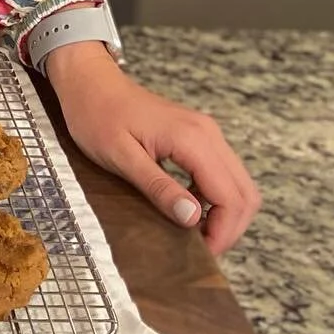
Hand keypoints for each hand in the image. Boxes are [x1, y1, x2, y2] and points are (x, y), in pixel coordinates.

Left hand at [45, 42, 260, 254]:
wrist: (88, 79)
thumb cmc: (96, 114)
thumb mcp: (119, 156)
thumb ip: (158, 186)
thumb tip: (193, 217)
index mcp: (192, 139)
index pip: (231, 198)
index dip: (223, 232)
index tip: (203, 253)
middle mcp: (208, 133)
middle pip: (245, 193)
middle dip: (230, 227)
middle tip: (201, 248)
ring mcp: (205, 132)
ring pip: (238, 184)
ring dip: (225, 214)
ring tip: (194, 232)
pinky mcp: (198, 135)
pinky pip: (222, 173)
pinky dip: (216, 197)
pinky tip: (188, 206)